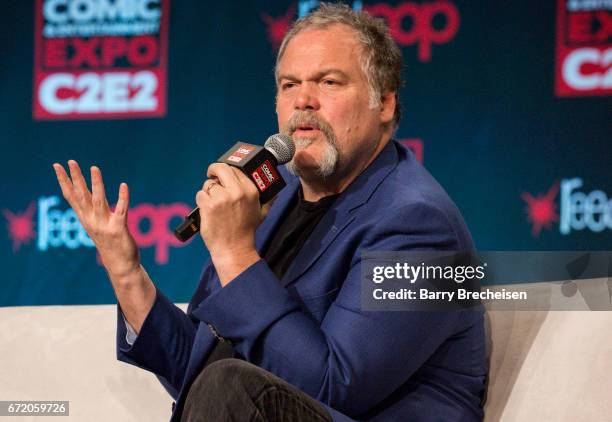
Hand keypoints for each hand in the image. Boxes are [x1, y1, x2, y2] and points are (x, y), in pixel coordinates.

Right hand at [53, 160, 139, 283]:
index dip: (64, 180)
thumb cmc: (110, 243)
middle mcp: (91, 220)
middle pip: (82, 196)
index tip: (57, 166)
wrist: (120, 265)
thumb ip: (92, 211)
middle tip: (70, 161)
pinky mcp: (119, 229)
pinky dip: (123, 198)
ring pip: (99, 201)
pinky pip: (121, 210)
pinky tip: (124, 185)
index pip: (72, 196)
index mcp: (85, 218)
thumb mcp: (96, 225)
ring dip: (96, 184)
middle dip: (76, 178)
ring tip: (94, 168)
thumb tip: (86, 196)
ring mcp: (104, 225)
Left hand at [196, 163, 261, 284]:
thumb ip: (268, 199)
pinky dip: (201, 202)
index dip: (227, 171)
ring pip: (208, 184)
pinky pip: (200, 195)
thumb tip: (274, 190)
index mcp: (250, 190)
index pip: (235, 169)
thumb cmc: (246, 231)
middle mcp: (237, 191)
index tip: (222, 175)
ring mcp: (222, 198)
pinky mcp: (209, 205)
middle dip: (214, 170)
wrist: (234, 248)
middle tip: (211, 175)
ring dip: (208, 192)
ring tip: (213, 203)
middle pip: (221, 168)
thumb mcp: (261, 212)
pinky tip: (208, 210)